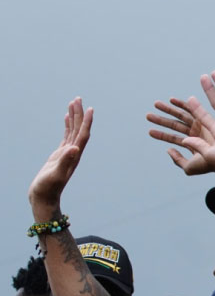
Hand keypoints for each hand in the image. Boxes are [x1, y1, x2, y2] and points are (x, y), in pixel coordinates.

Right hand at [29, 98, 91, 212]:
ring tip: (74, 102)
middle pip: (79, 130)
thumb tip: (74, 149)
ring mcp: (67, 153)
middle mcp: (74, 153)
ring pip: (73, 131)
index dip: (86, 122)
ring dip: (74, 117)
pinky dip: (67, 125)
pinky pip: (66, 136)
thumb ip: (65, 161)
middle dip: (80, 114)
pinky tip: (66, 118)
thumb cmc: (48, 188)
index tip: (90, 109)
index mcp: (74, 156)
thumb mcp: (56, 174)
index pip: (83, 135)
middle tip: (78, 98)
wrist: (44, 197)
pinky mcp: (60, 154)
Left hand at [147, 98, 214, 184]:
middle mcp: (197, 133)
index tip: (149, 130)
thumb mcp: (192, 167)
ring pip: (183, 114)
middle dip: (163, 118)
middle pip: (176, 123)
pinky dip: (184, 104)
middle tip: (149, 114)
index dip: (162, 133)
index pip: (173, 137)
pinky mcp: (207, 117)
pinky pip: (194, 108)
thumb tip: (167, 150)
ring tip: (156, 104)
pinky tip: (173, 100)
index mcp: (193, 143)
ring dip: (170, 109)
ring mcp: (203, 124)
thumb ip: (178, 160)